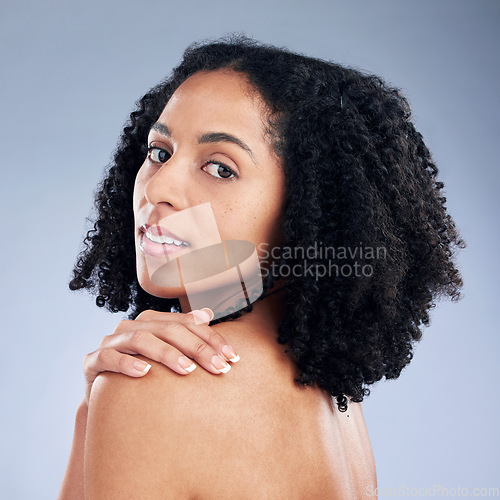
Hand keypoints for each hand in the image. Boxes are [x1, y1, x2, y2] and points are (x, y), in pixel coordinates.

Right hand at [82, 308, 239, 404]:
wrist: (104, 399)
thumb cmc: (141, 376)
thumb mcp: (163, 356)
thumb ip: (183, 334)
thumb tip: (208, 314)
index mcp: (151, 322)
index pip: (186, 324)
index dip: (211, 338)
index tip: (232, 356)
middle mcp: (131, 326)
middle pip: (168, 330)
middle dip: (197, 347)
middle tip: (218, 367)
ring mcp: (110, 342)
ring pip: (140, 339)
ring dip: (166, 353)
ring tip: (187, 370)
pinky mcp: (93, 361)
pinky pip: (109, 357)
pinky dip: (126, 363)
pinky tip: (144, 373)